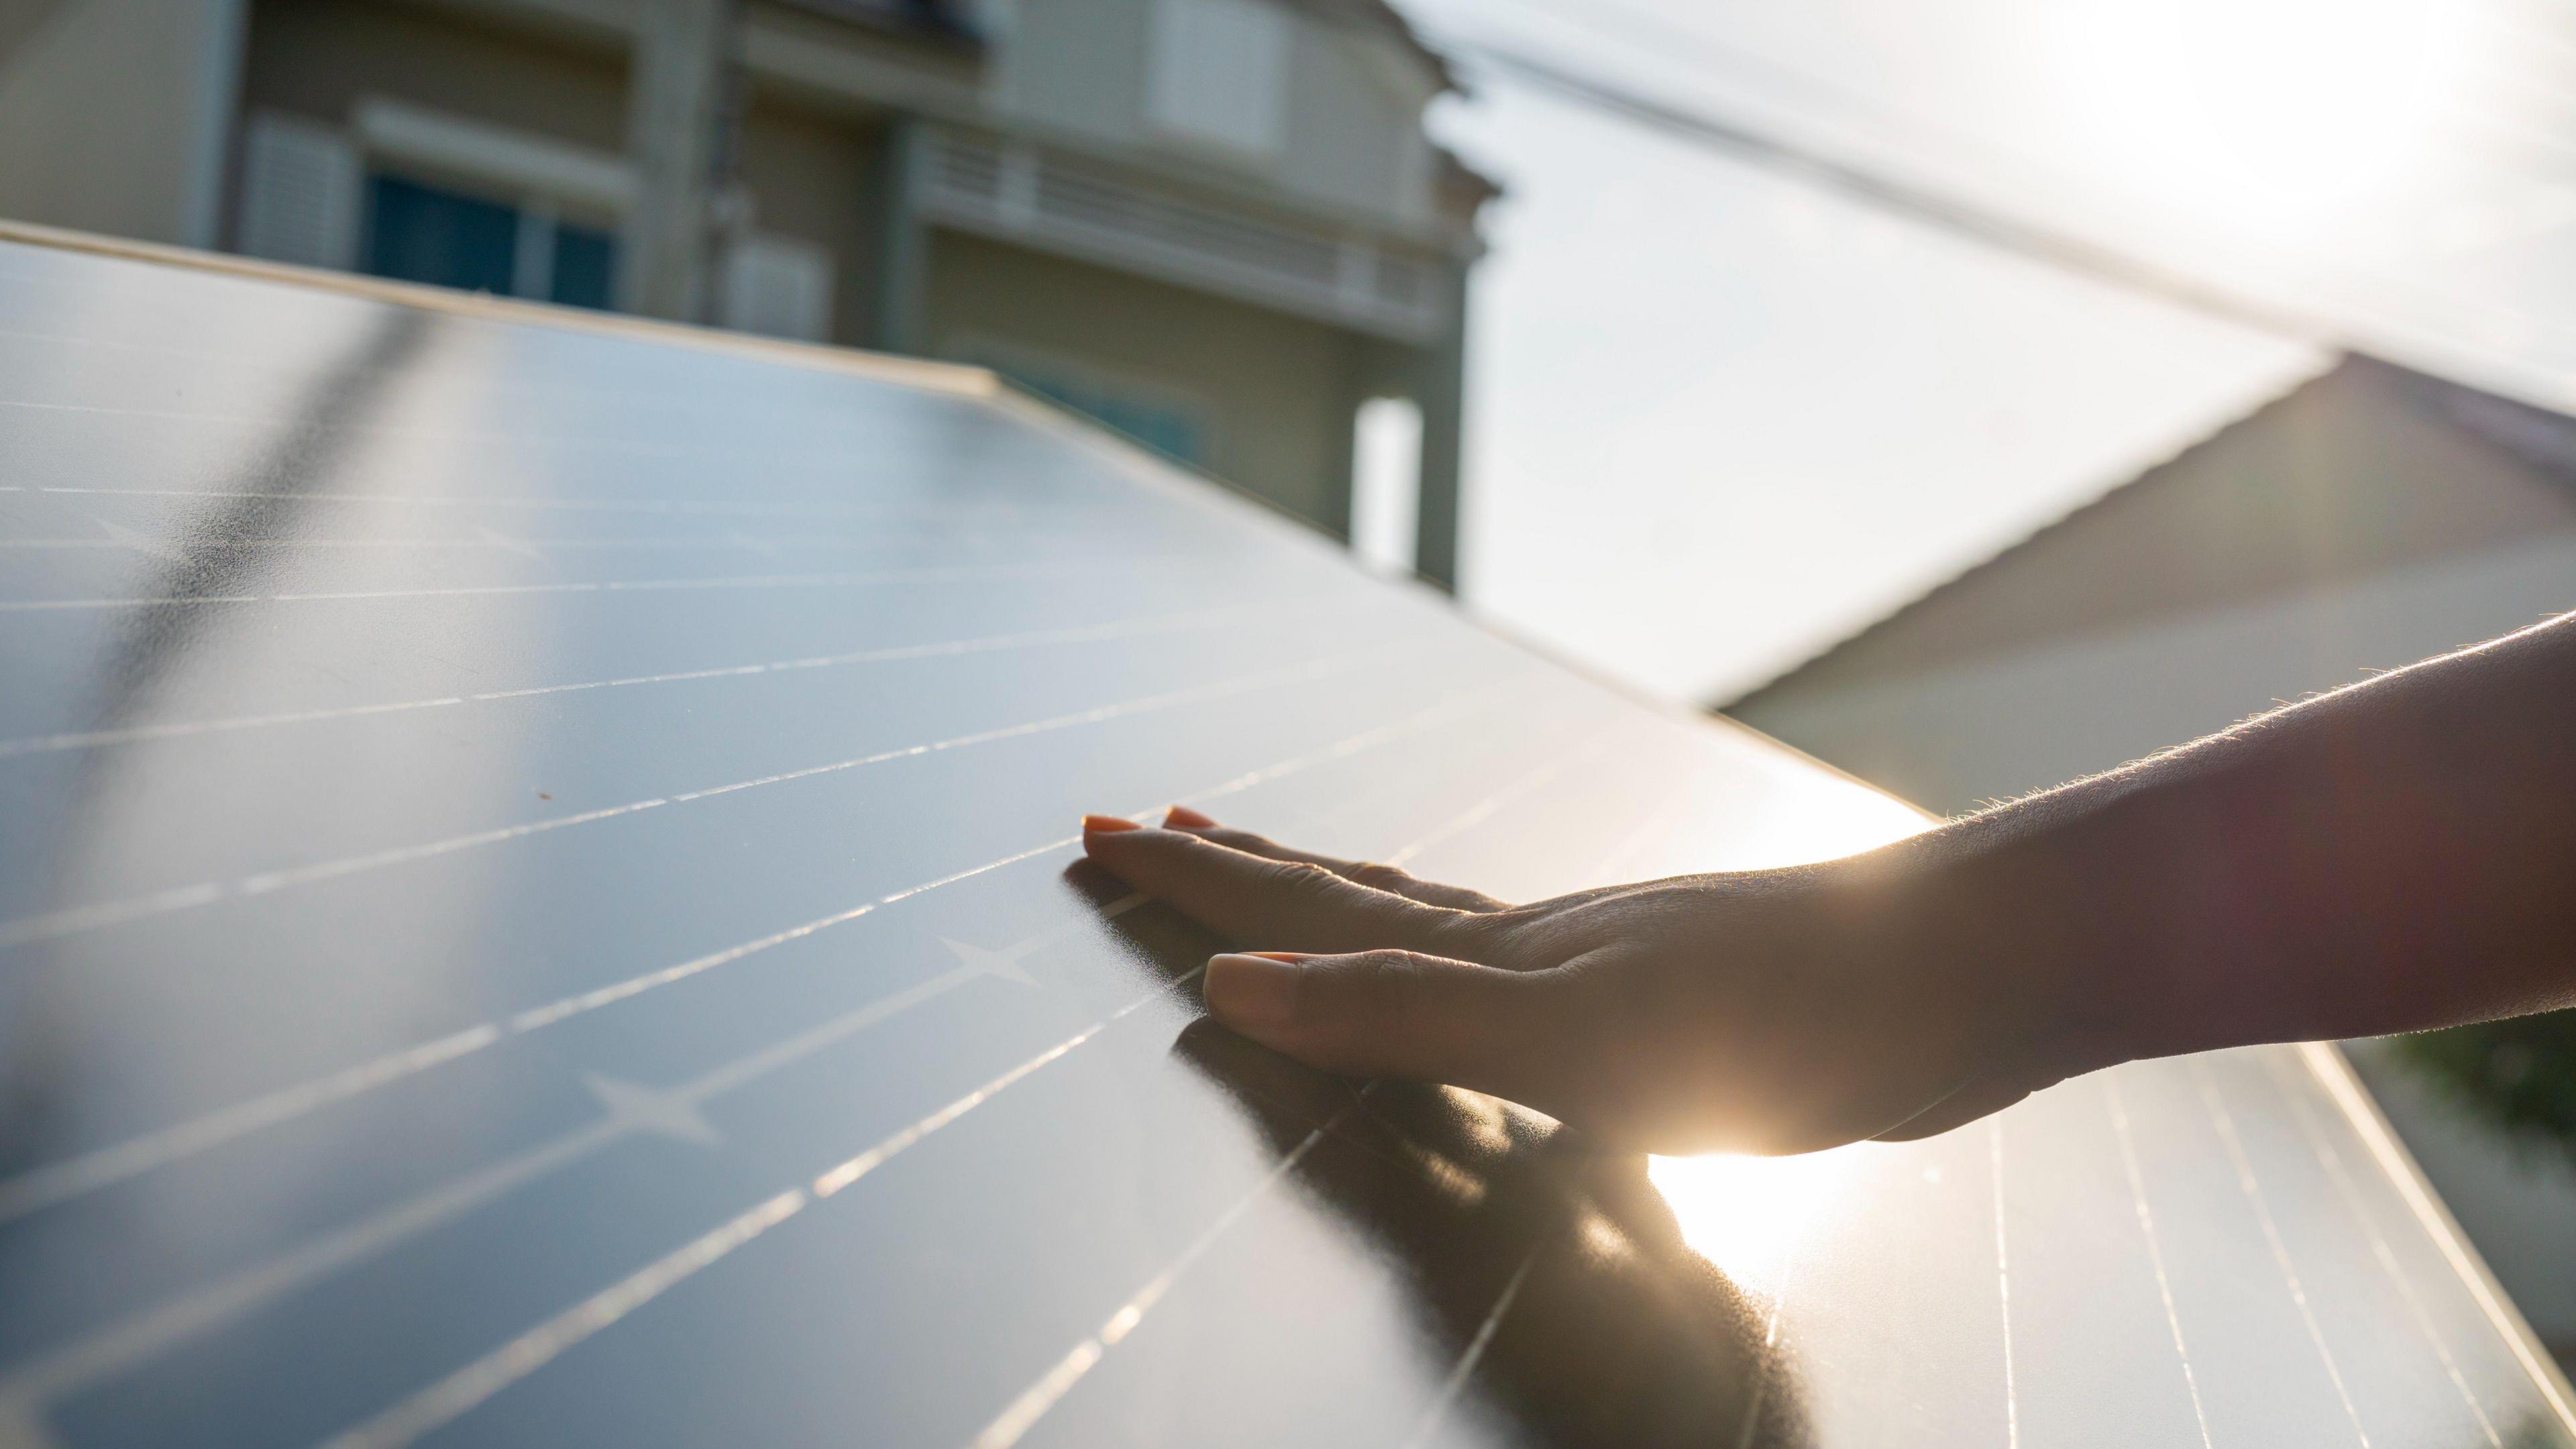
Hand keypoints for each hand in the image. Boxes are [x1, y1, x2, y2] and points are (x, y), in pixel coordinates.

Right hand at [1080, 807, 2107, 1154]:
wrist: (1970, 971)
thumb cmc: (1790, 1007)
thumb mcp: (1572, 1030)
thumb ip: (1407, 1014)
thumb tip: (1236, 985)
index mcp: (1499, 949)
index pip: (1306, 905)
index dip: (1199, 881)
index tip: (1099, 832)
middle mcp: (1535, 937)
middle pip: (1348, 892)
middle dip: (1234, 868)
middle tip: (1140, 825)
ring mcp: (1599, 958)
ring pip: (1424, 922)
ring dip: (1327, 899)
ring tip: (1265, 865)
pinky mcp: (1665, 1002)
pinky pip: (1504, 970)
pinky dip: (1439, 958)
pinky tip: (1473, 968)